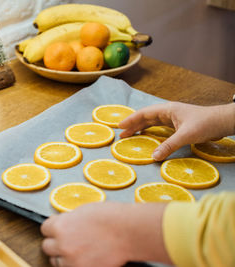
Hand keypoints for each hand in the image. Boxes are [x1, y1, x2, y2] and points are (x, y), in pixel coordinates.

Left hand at [41, 202, 170, 266]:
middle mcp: (63, 245)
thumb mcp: (82, 212)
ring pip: (57, 262)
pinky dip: (76, 264)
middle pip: (47, 247)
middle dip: (56, 243)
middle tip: (67, 240)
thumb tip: (62, 224)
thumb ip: (68, 220)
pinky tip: (86, 257)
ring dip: (64, 256)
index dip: (52, 228)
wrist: (129, 231)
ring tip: (78, 250)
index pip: (44, 229)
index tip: (58, 228)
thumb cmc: (110, 217)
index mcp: (60, 226)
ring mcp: (73, 260)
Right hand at [119, 102, 234, 160]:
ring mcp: (173, 118)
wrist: (223, 122)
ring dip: (141, 128)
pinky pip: (160, 128)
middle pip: (146, 118)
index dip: (131, 120)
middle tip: (121, 134)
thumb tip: (153, 157)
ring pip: (152, 122)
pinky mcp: (178, 125)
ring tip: (130, 136)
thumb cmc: (205, 124)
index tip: (120, 126)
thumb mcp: (185, 136)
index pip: (144, 113)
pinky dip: (151, 132)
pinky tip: (147, 137)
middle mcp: (168, 112)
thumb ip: (168, 146)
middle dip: (133, 125)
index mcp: (167, 110)